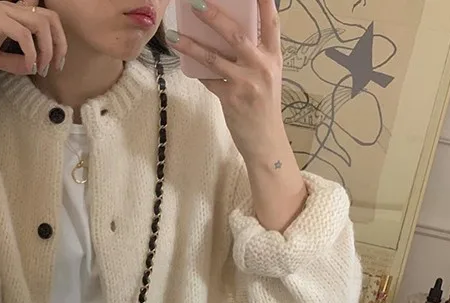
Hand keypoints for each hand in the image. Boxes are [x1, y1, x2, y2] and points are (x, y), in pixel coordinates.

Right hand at [0, 0, 67, 76]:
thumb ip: (12, 62)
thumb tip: (31, 68)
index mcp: (11, 14)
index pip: (45, 19)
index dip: (56, 41)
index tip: (53, 65)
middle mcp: (10, 8)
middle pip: (50, 18)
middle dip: (59, 43)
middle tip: (56, 67)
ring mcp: (3, 11)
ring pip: (41, 23)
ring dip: (47, 48)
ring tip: (43, 68)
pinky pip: (24, 33)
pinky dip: (31, 51)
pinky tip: (29, 65)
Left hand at [167, 0, 284, 161]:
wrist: (265, 141)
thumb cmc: (263, 106)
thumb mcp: (267, 76)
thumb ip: (254, 55)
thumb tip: (227, 36)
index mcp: (274, 57)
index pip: (272, 22)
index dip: (264, 2)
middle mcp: (262, 66)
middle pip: (237, 34)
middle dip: (215, 17)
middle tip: (197, 4)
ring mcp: (246, 83)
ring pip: (215, 58)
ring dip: (192, 46)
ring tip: (175, 36)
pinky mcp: (231, 99)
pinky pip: (208, 81)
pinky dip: (197, 73)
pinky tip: (186, 64)